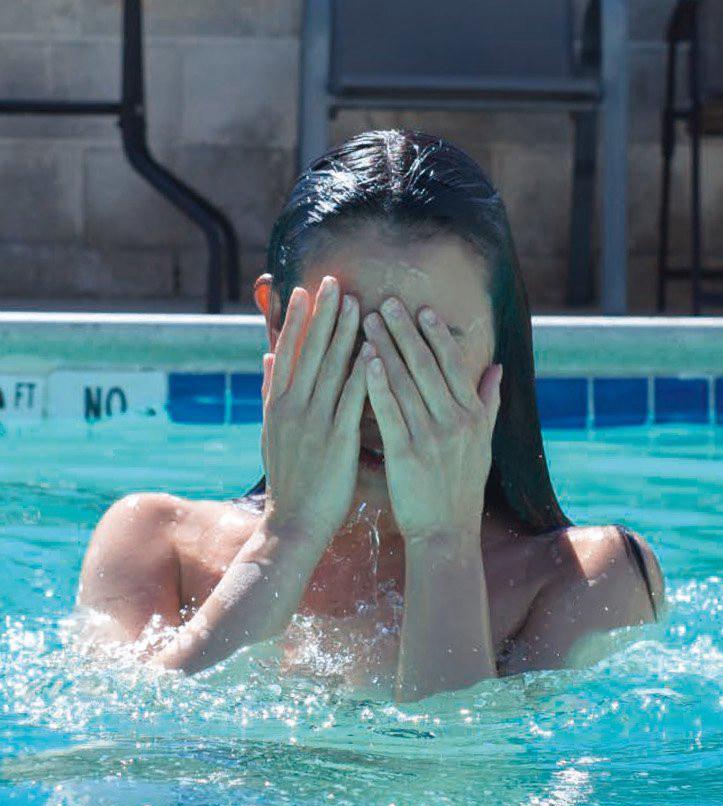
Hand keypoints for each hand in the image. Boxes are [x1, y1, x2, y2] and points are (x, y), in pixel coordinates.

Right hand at [260, 274, 366, 551]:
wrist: (294, 524)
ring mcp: (314, 423)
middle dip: (322, 315)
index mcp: (278, 406)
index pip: (287, 352)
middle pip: (309, 352)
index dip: (296, 319)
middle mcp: (293, 408)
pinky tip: (373, 350)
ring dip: (343, 333)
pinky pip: (351, 399)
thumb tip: (267, 358)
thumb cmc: (291, 480)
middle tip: (333, 281)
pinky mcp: (337, 439)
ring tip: (355, 302)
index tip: (304, 289)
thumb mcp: (273, 433)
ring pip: (330, 369)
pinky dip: (362, 373)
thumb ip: (271, 393)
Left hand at [359, 298, 502, 545]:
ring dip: (387, 348)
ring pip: (406, 383)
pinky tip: (365, 362)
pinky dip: (378, 384)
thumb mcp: (483, 443)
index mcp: (472, 415)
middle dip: (406, 331)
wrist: (447, 531)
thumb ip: (488, 402)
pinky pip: (391, 412)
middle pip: (427, 366)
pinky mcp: (407, 454)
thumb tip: (497, 368)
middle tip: (387, 302)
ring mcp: (432, 437)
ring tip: (368, 322)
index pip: (453, 365)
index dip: (436, 335)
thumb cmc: (462, 486)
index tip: (421, 309)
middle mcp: (455, 421)